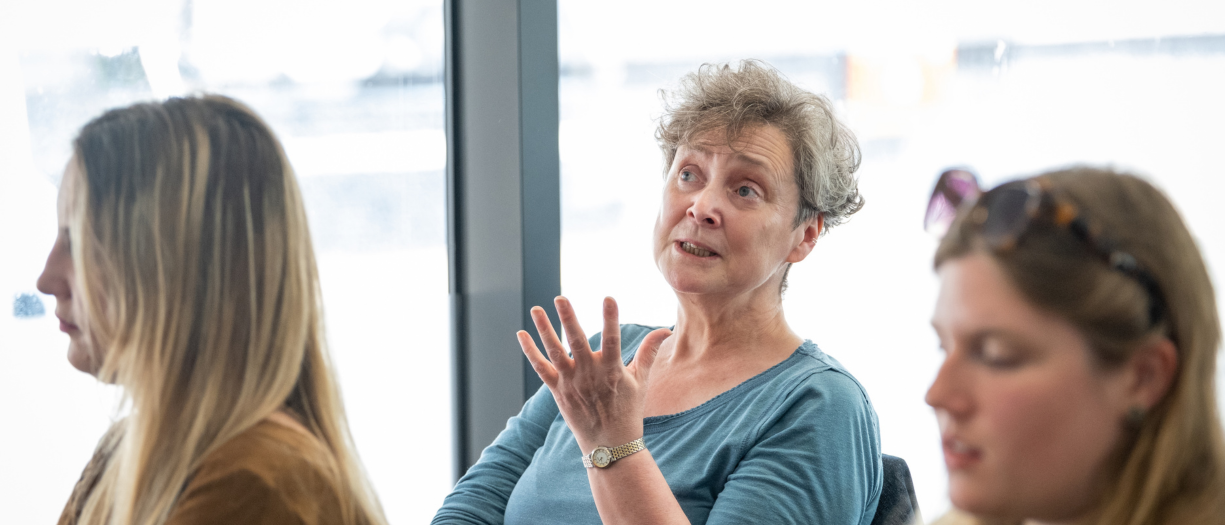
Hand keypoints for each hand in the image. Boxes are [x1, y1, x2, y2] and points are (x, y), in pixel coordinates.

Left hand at [518, 296, 671, 451]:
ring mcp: (571, 383)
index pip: (613, 339)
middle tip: (560, 298)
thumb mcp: (641, 381)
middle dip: (568, 319)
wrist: (610, 445)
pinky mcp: (558, 391)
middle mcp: (589, 375)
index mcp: (612, 371)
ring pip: (555, 352)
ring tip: (536, 309)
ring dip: (545, 330)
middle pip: (577, 342)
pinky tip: (521, 334)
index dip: (611, 318)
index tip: (609, 298)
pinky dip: (530, 352)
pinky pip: (540, 368)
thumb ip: (648, 352)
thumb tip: (665, 330)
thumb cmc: (628, 411)